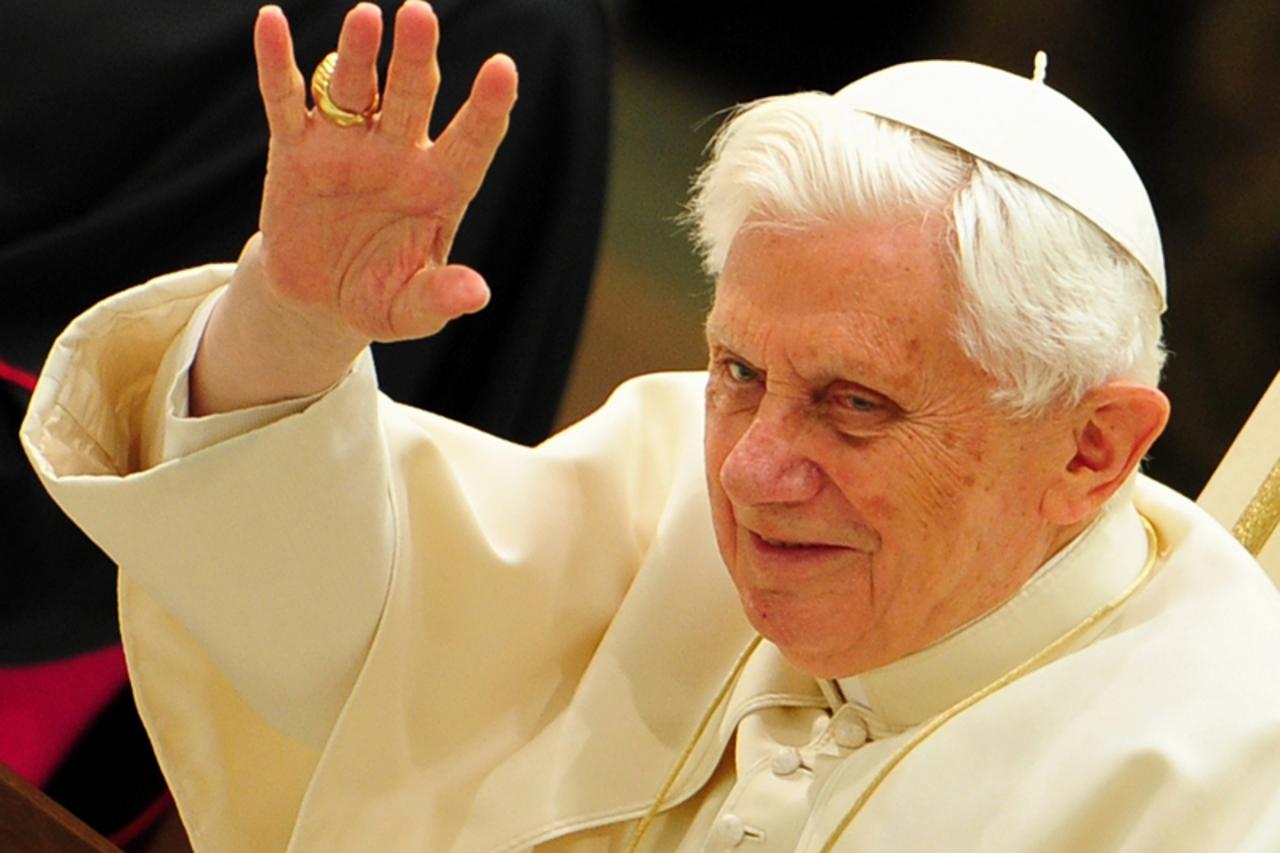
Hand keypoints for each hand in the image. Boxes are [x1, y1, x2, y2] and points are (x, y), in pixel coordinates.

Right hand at [192, 2, 517, 413]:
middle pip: (411, 96)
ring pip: (354, 88)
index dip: (487, 108)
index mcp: (440, 186)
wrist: (317, 300)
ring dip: (357, 53)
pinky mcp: (295, 150)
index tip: (502, 70)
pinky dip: (277, 63)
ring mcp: (346, 145)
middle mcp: (398, 153)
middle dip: (415, 57)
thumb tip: (475, 294)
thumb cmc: (378, 297)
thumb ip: (439, 298)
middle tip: (419, 14)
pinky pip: (285, 100)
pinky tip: (270, 23)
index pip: (472, 141)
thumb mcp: (409, 310)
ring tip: (365, 17)